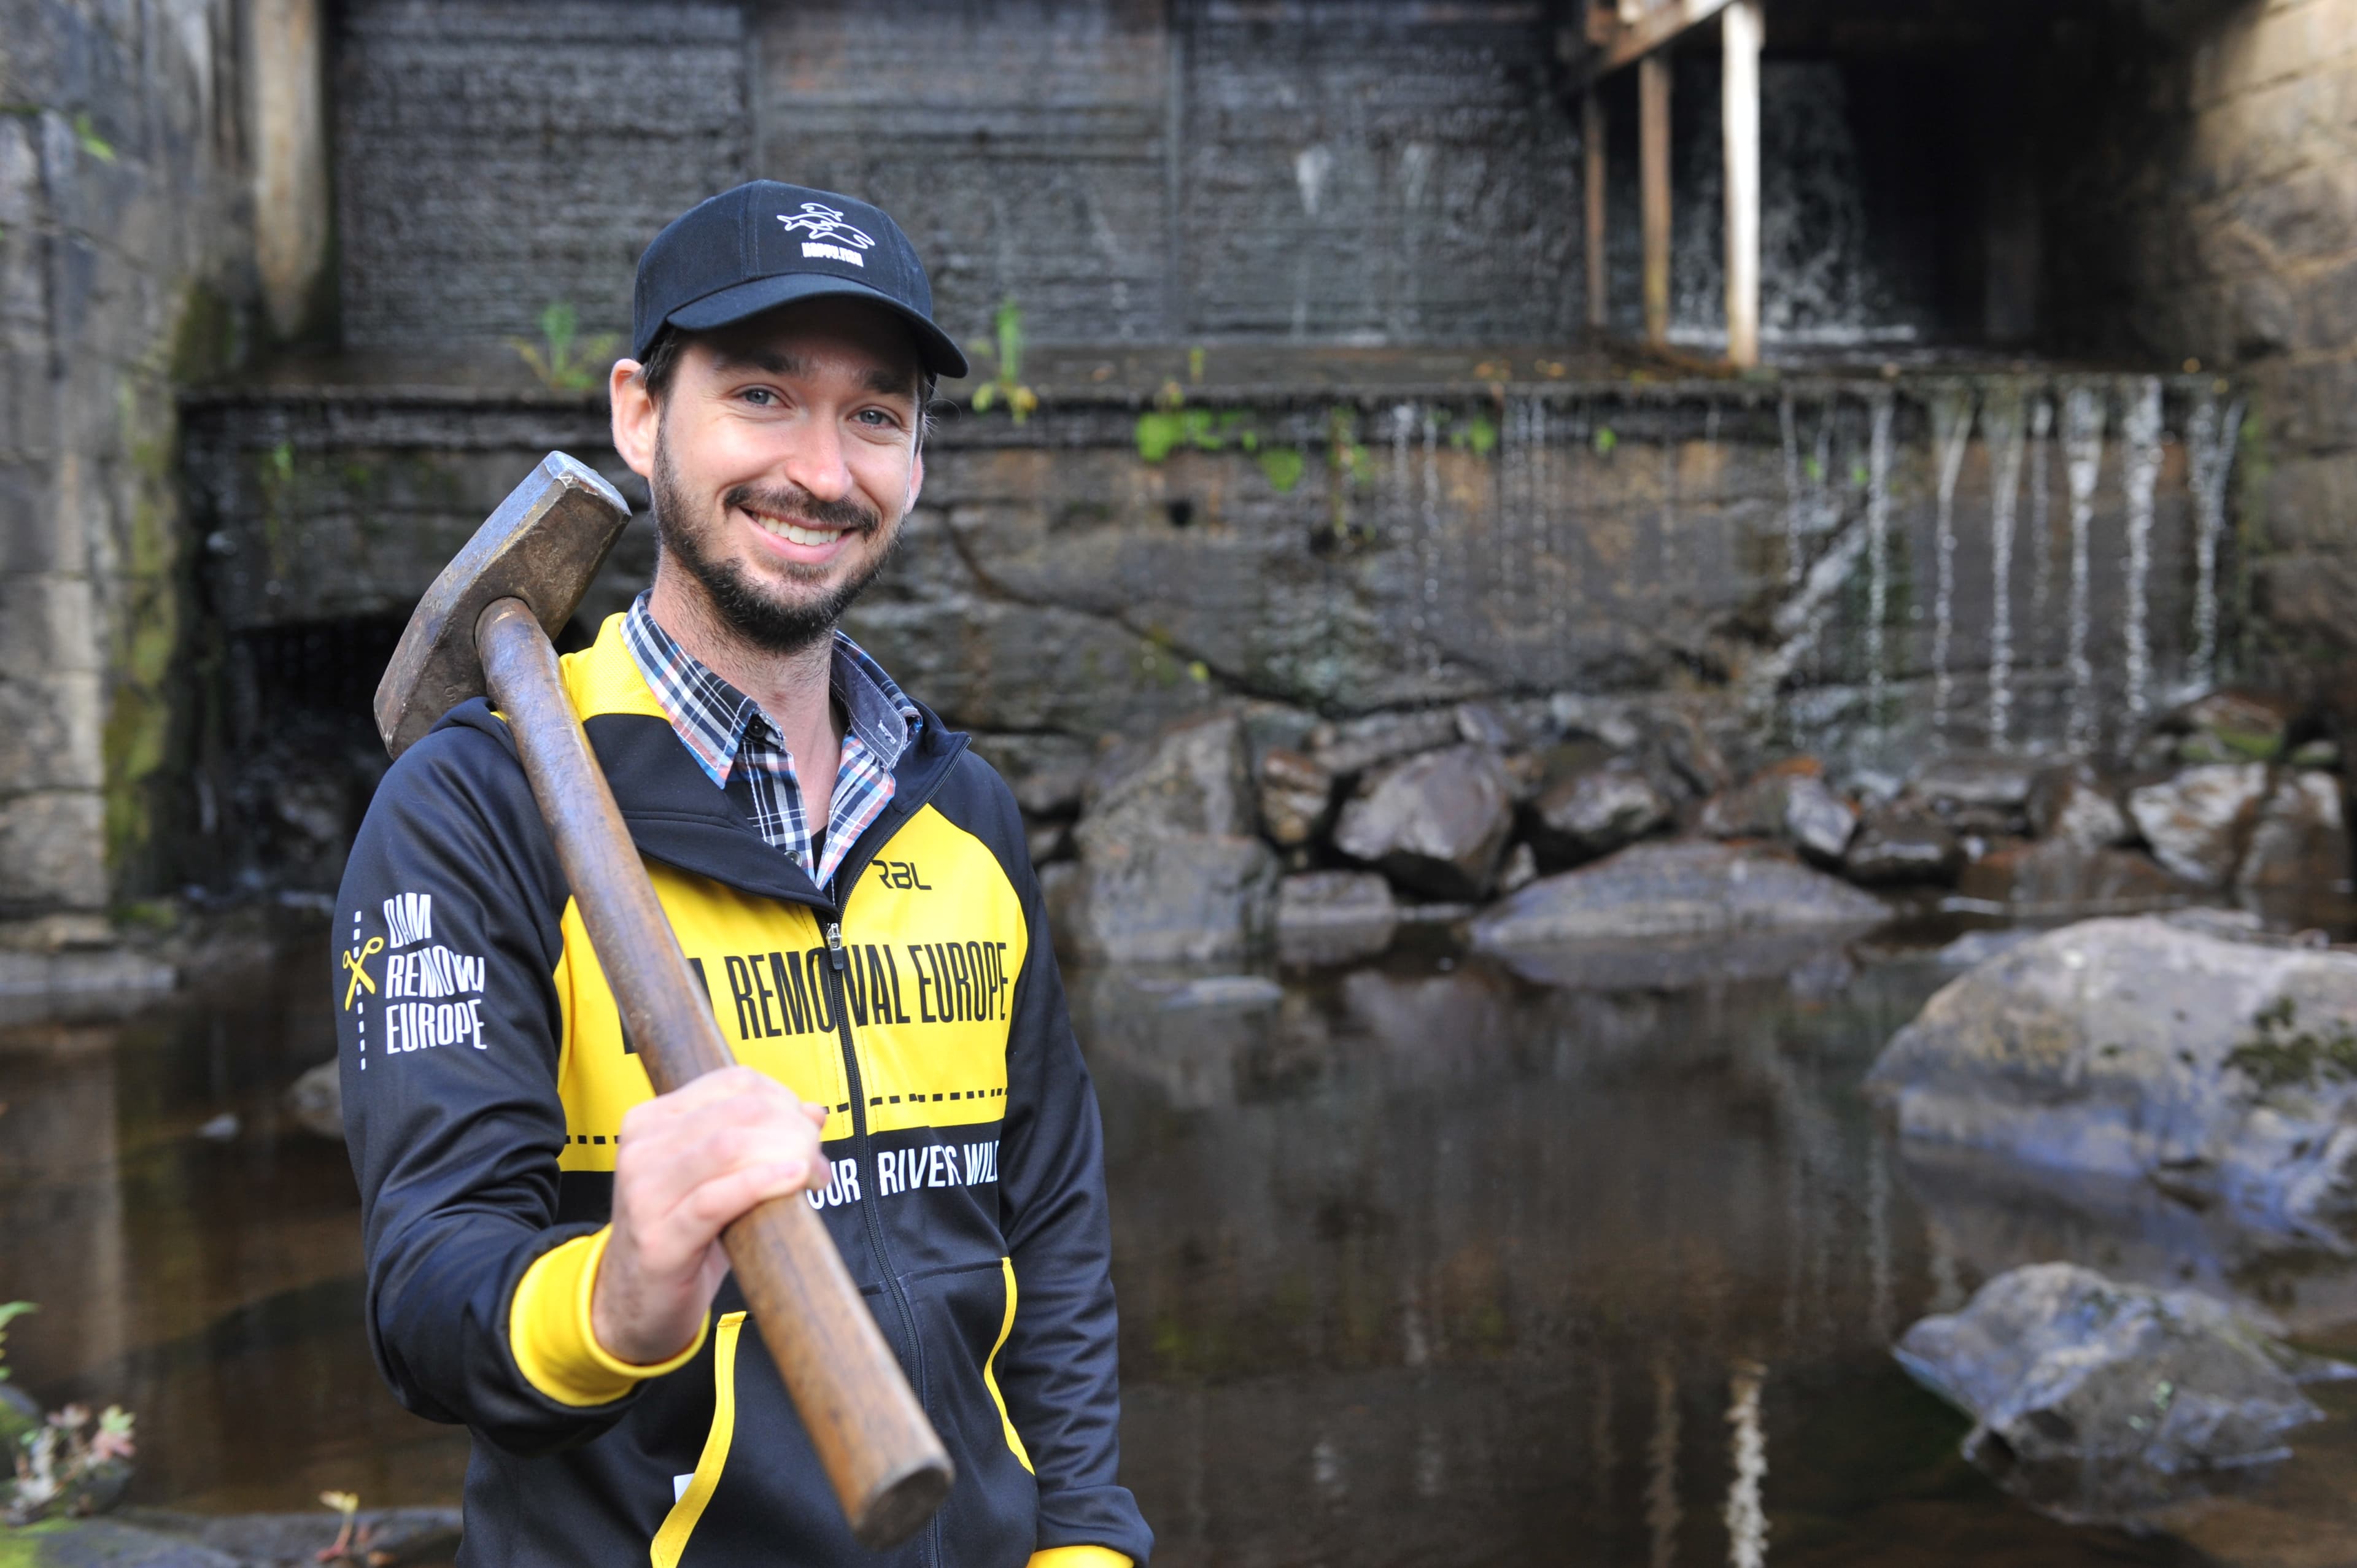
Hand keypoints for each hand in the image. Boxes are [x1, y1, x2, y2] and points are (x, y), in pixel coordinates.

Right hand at [591, 1066, 830, 1364]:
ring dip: (785, 1154)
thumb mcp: (717, 1176)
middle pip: (738, 1112)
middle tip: (817, 1158)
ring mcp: (644, 1192)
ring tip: (813, 1175)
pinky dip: (761, 1184)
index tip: (808, 1127)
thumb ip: (758, 1138)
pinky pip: (715, 1199)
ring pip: (727, 1147)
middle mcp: (641, 1147)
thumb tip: (815, 1112)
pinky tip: (793, 1181)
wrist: (634, 1302)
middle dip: (791, 1128)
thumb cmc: (682, 1233)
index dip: (783, 1099)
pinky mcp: (658, 1237)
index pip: (733, 1083)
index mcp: (651, 1120)